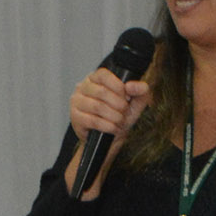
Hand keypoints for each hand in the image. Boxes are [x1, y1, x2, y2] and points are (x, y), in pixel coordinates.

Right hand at [63, 65, 150, 197]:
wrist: (110, 140)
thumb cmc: (120, 118)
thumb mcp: (135, 104)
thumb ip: (140, 91)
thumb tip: (131, 85)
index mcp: (95, 79)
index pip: (103, 74)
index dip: (117, 85)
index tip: (126, 96)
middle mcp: (82, 87)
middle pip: (101, 92)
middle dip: (118, 105)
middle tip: (124, 112)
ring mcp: (76, 103)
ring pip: (97, 107)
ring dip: (114, 116)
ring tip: (119, 121)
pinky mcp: (75, 118)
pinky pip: (92, 120)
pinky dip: (107, 126)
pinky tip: (113, 128)